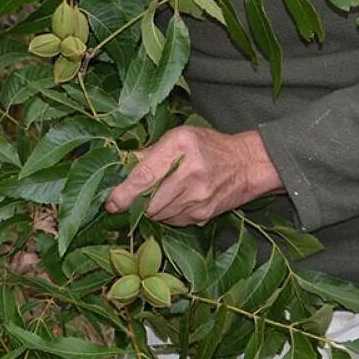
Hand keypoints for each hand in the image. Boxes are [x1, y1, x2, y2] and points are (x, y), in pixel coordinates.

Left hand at [104, 125, 283, 225]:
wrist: (247, 165)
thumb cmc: (208, 146)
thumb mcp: (179, 137)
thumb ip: (150, 153)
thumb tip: (120, 168)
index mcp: (181, 147)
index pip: (144, 176)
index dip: (123, 194)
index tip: (111, 204)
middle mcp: (190, 173)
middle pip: (149, 201)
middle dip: (137, 203)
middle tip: (136, 197)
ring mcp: (198, 197)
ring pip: (159, 215)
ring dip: (153, 209)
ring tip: (162, 194)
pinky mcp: (203, 215)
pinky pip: (173, 222)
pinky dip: (168, 214)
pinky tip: (176, 201)